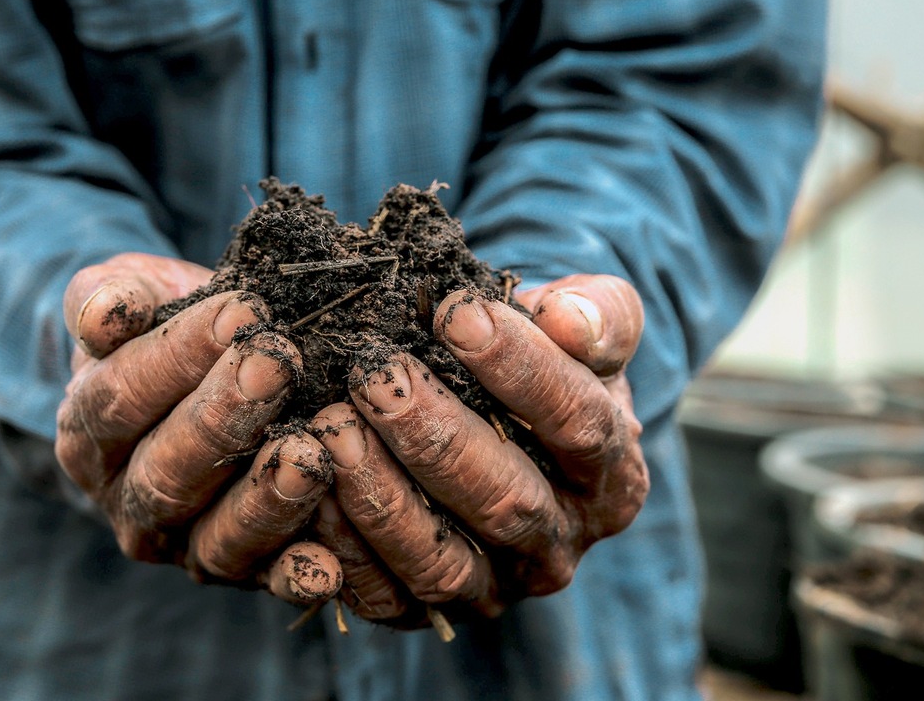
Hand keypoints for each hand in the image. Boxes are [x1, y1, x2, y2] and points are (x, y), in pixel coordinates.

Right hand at [55, 253, 341, 604]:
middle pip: (166, 473)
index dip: (177, 355)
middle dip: (223, 418)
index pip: (120, 398)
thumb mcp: (135, 295)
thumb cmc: (175, 325)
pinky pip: (272, 580)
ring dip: (265, 500)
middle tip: (277, 364)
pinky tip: (328, 562)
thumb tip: (103, 316)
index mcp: (88, 434)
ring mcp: (188, 546)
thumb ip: (108, 298)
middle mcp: (130, 503)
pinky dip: (298, 574)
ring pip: (218, 538)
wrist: (218, 371)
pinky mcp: (249, 572)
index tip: (241, 311)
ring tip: (307, 453)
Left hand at [312, 274, 647, 622]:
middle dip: (434, 434)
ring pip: (442, 561)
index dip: (519, 367)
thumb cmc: (542, 356)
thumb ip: (597, 314)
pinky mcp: (432, 611)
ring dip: (381, 495)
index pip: (577, 423)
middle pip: (506, 499)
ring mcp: (498, 588)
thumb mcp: (585, 323)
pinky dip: (343, 547)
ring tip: (333, 426)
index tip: (455, 312)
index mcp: (614, 475)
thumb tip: (567, 319)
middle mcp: (561, 544)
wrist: (501, 414)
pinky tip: (309, 486)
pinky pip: (385, 594)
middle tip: (375, 375)